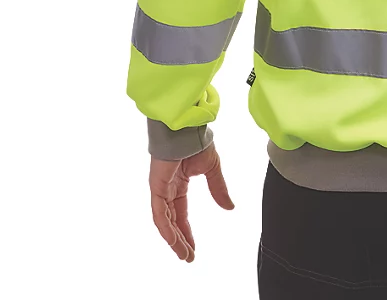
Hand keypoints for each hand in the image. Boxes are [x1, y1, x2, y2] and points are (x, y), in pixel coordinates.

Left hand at [149, 142, 234, 261]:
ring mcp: (161, 189)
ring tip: (183, 254)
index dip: (187, 232)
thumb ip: (218, 189)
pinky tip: (173, 240)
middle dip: (180, 241)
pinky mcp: (156, 187)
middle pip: (172, 222)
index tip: (193, 249)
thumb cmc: (197, 142)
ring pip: (165, 222)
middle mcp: (168, 189)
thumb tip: (230, 207)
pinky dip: (166, 228)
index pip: (181, 214)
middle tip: (188, 257)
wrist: (188, 129)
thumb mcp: (212, 170)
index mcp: (179, 184)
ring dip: (173, 239)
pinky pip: (159, 213)